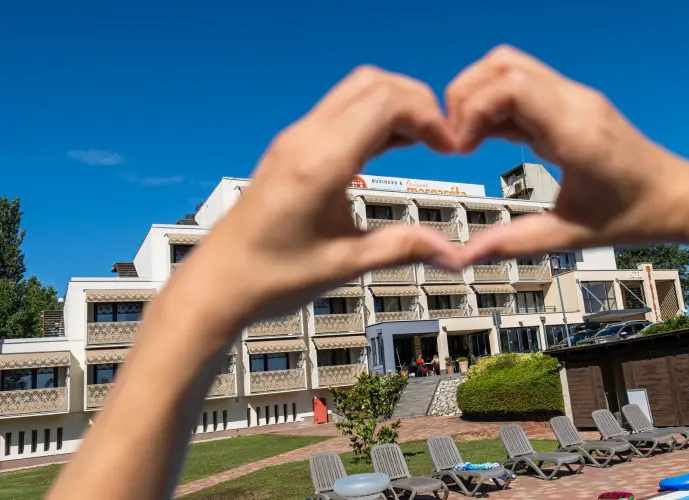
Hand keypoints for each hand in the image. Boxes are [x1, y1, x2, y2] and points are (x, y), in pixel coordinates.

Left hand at [181, 66, 463, 323]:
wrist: (218, 285)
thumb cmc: (266, 277)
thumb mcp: (343, 266)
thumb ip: (401, 249)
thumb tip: (450, 252)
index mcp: (318, 165)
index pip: (384, 102)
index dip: (427, 116)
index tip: (449, 147)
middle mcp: (304, 141)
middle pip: (373, 83)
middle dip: (417, 103)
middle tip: (441, 140)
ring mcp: (296, 142)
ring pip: (356, 91)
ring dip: (396, 108)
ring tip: (424, 144)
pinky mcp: (293, 150)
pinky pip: (342, 113)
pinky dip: (374, 119)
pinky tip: (393, 147)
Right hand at [446, 45, 688, 261]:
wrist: (677, 196)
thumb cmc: (634, 215)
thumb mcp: (569, 236)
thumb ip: (513, 243)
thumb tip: (464, 257)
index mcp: (576, 132)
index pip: (510, 87)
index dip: (471, 111)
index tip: (459, 149)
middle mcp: (575, 103)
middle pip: (502, 65)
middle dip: (464, 97)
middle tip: (455, 142)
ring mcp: (574, 97)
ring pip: (509, 66)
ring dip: (477, 95)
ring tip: (467, 139)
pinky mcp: (570, 102)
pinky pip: (522, 84)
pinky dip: (494, 103)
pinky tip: (487, 137)